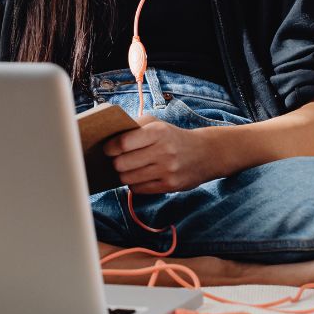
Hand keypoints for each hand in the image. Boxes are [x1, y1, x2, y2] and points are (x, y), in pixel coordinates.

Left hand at [102, 120, 223, 193]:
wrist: (205, 153)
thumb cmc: (173, 137)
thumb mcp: (156, 124)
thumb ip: (133, 127)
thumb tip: (109, 137)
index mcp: (158, 132)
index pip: (124, 143)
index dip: (110, 147)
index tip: (108, 149)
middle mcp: (164, 151)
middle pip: (122, 164)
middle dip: (116, 163)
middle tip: (118, 160)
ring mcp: (168, 170)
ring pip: (128, 179)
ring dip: (124, 175)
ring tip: (127, 169)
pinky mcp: (170, 186)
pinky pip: (139, 189)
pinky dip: (134, 184)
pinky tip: (139, 177)